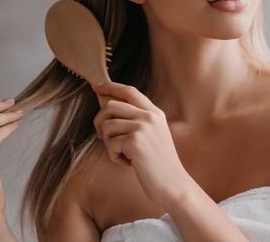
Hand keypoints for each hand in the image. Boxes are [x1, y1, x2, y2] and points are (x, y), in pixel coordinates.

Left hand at [92, 82, 191, 208]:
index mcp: (154, 113)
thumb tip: (109, 110)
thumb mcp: (153, 135)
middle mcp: (149, 116)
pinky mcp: (135, 141)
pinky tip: (127, 163)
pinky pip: (109, 144)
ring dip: (108, 143)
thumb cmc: (159, 164)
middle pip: (111, 106)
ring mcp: (142, 127)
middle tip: (101, 136)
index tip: (96, 87)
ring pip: (107, 126)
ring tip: (122, 154)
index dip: (111, 86)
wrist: (173, 184)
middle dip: (99, 120)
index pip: (129, 91)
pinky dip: (113, 156)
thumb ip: (138, 121)